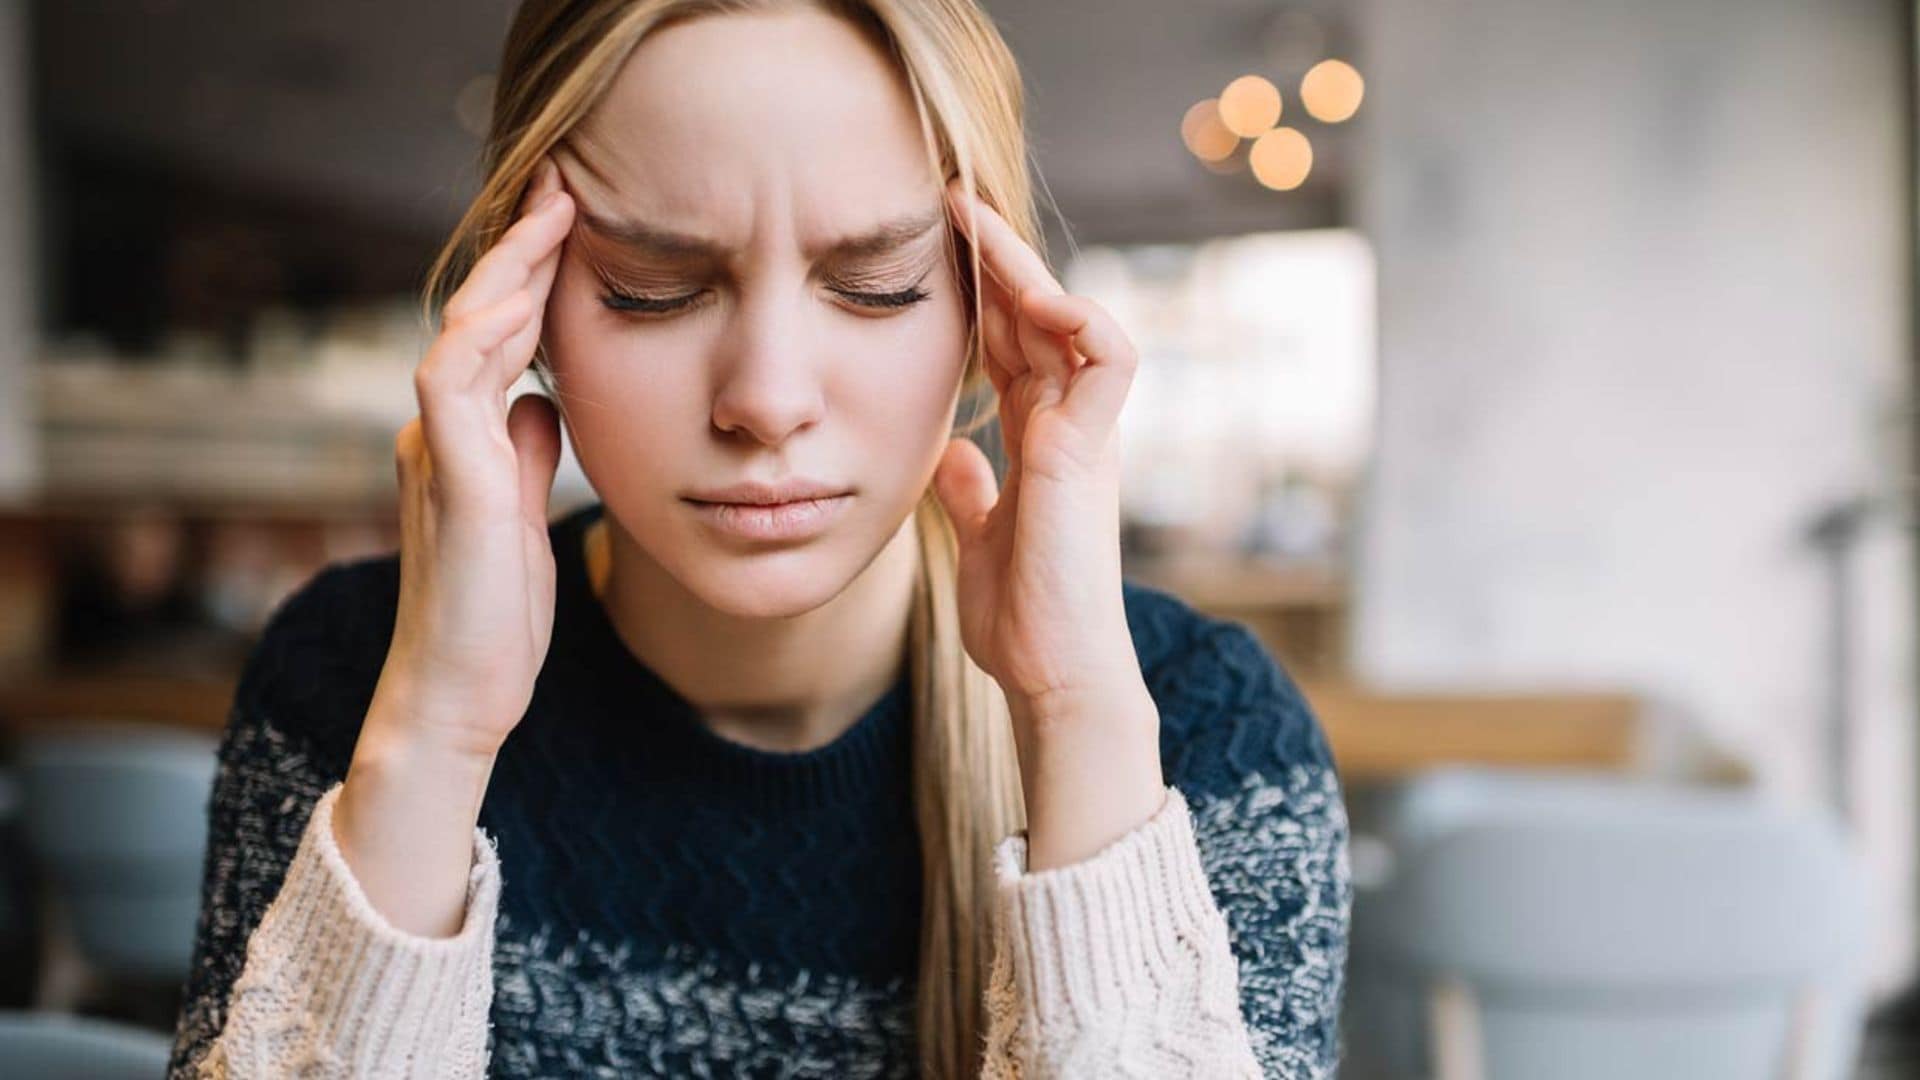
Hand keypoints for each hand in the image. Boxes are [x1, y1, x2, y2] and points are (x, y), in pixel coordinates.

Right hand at [371, 155, 573, 763]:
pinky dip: (484, 335)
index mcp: (462, 440)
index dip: (530, 277)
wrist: (459, 696)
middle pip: (477, 317)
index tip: (574, 222)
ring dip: (508, 272)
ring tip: (553, 215)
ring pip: (462, 333)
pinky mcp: (448, 480)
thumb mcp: (523, 518)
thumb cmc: (495, 619)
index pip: (496, 337)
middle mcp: (439, 433)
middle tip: (563, 183)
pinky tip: (521, 299)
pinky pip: (452, 383)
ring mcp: (435, 452)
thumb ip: (524, 456)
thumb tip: (541, 402)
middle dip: (520, 249)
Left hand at [931, 179, 1165, 869]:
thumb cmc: (1025, 621)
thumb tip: (950, 457)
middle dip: (998, 260)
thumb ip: (971, 493)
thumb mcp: (981, 540)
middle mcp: (1070, 430)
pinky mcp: (1093, 452)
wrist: (1055, 674)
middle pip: (1038, 321)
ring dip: (1028, 272)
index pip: (1013, 348)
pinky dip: (1081, 320)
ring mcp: (1086, 437)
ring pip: (1072, 324)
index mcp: (1043, 444)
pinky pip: (1110, 361)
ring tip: (978, 225)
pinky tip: (1035, 295)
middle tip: (952, 202)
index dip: (982, 297)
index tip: (939, 252)